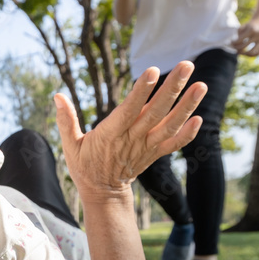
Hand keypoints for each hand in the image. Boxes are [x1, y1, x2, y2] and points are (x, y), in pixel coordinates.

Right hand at [54, 62, 205, 202]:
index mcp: (110, 135)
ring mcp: (146, 147)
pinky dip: (187, 133)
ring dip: (187, 106)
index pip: (129, 110)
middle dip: (172, 88)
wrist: (103, 193)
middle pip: (155, 112)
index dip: (141, 92)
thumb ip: (66, 120)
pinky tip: (199, 118)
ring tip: (202, 85)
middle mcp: (132, 140)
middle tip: (187, 65)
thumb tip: (57, 95)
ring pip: (169, 126)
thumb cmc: (84, 165)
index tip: (153, 71)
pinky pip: (174, 144)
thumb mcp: (70, 145)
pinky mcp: (154, 154)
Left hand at [232, 15, 258, 55]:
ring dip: (245, 54)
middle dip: (238, 49)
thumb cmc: (251, 25)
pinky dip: (253, 55)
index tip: (231, 44)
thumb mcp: (243, 27)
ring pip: (253, 52)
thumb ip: (238, 35)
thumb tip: (233, 45)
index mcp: (252, 29)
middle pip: (245, 46)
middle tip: (235, 50)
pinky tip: (247, 54)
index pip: (240, 40)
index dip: (234, 43)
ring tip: (241, 53)